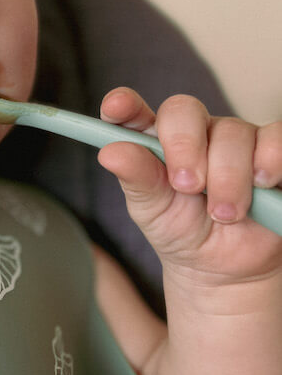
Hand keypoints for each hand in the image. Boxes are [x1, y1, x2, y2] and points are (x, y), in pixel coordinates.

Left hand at [97, 88, 281, 285]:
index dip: (125, 106)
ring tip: (225, 213)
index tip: (117, 107)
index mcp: (156, 142)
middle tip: (188, 187)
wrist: (227, 268)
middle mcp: (196, 132)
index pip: (136, 114)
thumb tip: (110, 153)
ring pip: (234, 132)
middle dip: (184, 148)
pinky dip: (270, 162)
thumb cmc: (183, 232)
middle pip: (186, 111)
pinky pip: (277, 139)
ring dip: (228, 177)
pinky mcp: (273, 151)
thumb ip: (136, 179)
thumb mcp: (153, 211)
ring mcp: (236, 139)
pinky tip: (262, 186)